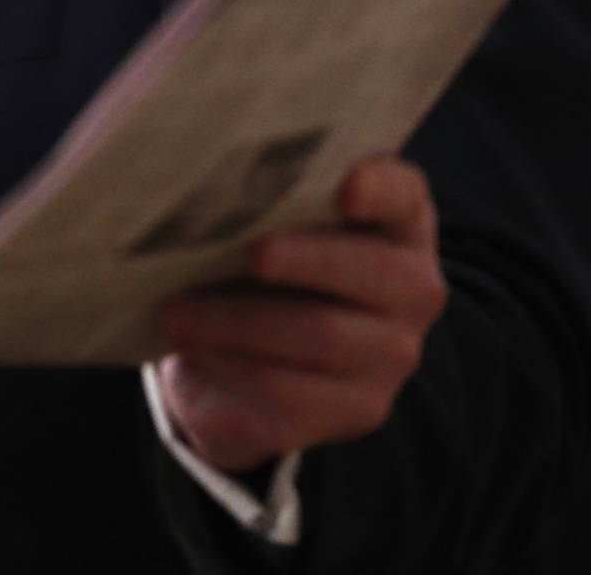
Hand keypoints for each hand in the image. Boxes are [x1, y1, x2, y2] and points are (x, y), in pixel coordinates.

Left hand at [154, 157, 446, 473]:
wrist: (249, 353)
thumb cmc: (257, 262)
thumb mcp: (264, 222)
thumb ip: (259, 197)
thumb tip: (201, 183)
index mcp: (397, 220)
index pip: (402, 194)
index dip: (380, 187)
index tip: (347, 187)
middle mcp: (412, 285)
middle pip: (370, 270)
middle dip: (306, 258)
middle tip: (252, 253)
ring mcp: (393, 352)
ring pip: (324, 335)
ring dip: (241, 322)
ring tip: (178, 312)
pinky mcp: (361, 407)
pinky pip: (295, 391)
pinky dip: (235, 367)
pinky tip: (194, 351)